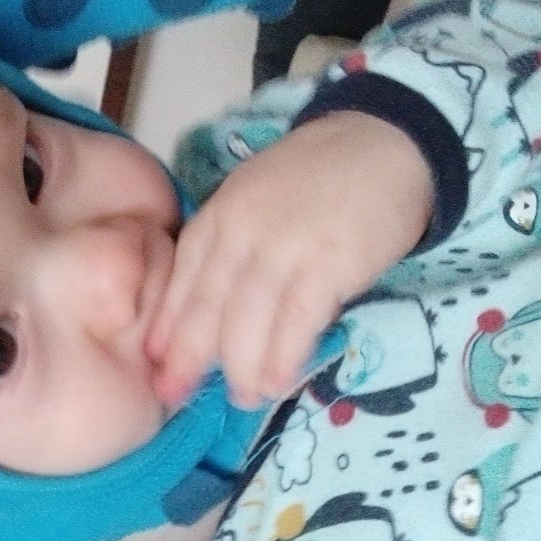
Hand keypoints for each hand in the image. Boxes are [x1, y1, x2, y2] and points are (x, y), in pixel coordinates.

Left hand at [146, 110, 433, 408]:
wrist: (384, 142)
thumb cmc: (317, 178)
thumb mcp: (254, 198)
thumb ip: (230, 246)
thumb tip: (210, 313)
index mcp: (220, 215)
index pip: (183, 280)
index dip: (168, 327)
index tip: (155, 364)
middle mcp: (243, 233)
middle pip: (207, 307)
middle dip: (190, 358)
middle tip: (180, 398)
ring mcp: (285, 248)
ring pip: (247, 322)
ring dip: (242, 369)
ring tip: (243, 397)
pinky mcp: (329, 263)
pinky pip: (296, 322)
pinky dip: (283, 358)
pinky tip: (277, 382)